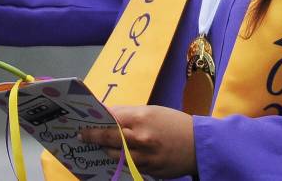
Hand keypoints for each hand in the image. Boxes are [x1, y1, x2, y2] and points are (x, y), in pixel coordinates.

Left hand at [80, 105, 196, 178]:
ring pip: (115, 156)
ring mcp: (144, 157)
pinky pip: (127, 166)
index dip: (97, 120)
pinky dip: (119, 161)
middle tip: (83, 135)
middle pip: (109, 138)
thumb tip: (109, 115)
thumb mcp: (154, 112)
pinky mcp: (148, 170)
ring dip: (105, 151)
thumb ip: (131, 114)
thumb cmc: (175, 123)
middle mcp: (141, 138)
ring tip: (97, 147)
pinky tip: (114, 157)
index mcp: (142, 118)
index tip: (84, 121)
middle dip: (93, 136)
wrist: (199, 145)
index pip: (112, 118)